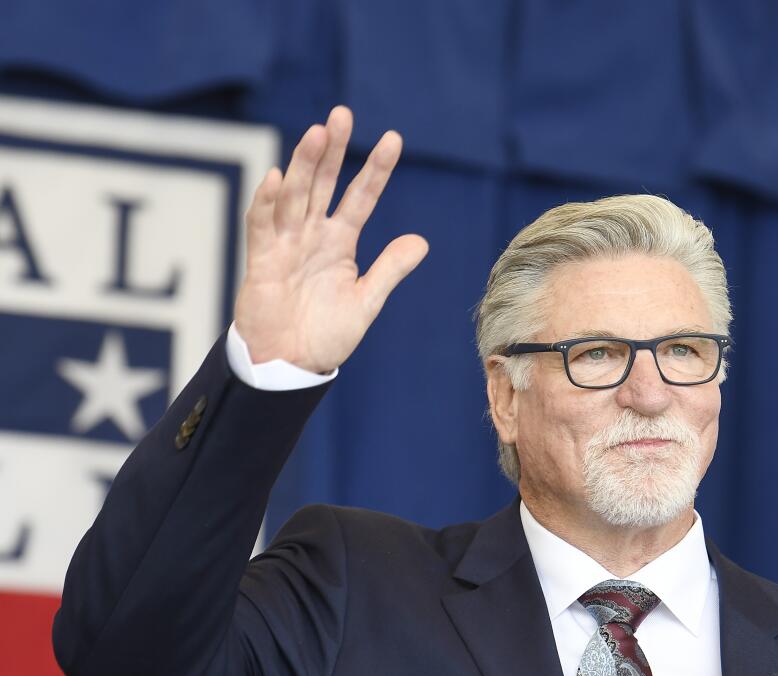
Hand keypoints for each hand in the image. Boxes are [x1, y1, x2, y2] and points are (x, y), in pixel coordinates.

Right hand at [233, 106, 428, 372]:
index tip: (393, 140)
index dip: (376, 170)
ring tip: (317, 133)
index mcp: (339, 242)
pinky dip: (268, 202)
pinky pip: (263, 226)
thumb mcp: (366, 302)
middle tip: (342, 114)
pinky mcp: (261, 262)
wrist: (290, 365)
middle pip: (323, 184)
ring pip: (295, 196)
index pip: (360, 197)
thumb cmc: (325, 335)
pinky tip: (278, 176)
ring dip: (304, 164)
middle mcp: (312, 236)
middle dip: (332, 150)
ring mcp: (285, 245)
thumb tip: (421, 241)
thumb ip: (389, 270)